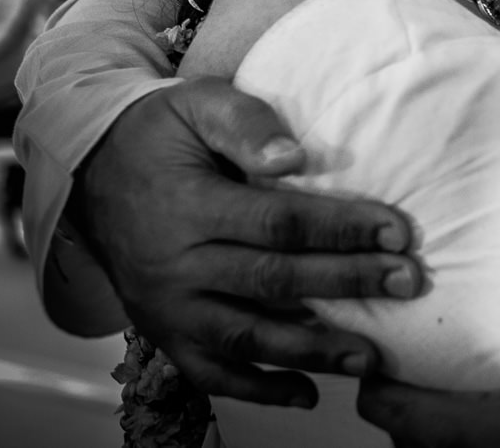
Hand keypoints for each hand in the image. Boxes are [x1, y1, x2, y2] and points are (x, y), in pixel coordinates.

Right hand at [73, 77, 424, 406]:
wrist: (91, 172)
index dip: (341, 229)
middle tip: (408, 282)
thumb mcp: (197, 105)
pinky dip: (259, 390)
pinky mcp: (164, 334)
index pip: (278, 223)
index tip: (397, 232)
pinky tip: (308, 394)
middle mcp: (177, 267)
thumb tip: (294, 158)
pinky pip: (211, 374)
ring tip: (370, 355)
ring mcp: (168, 309)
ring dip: (312, 351)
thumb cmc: (159, 134)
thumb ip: (246, 123)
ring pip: (247, 338)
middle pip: (273, 281)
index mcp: (190, 207)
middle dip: (347, 283)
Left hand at [356, 254, 499, 447]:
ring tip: (462, 385)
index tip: (388, 338)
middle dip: (407, 389)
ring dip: (435, 417)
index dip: (374, 370)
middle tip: (427, 353)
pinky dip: (462, 440)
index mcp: (457, 429)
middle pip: (396, 426)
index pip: (379, 402)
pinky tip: (498, 422)